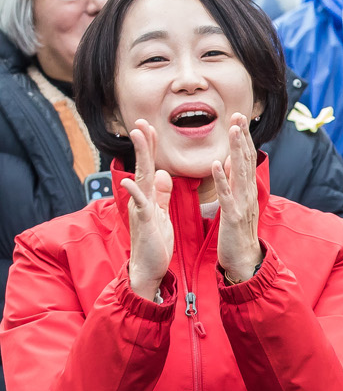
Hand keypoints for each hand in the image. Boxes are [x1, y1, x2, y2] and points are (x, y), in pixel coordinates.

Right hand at [123, 121, 173, 299]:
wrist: (149, 268)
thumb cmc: (156, 241)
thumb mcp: (161, 212)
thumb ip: (161, 194)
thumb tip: (164, 173)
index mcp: (150, 196)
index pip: (152, 166)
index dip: (152, 147)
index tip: (151, 127)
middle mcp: (143, 198)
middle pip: (144, 166)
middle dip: (143, 144)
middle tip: (140, 122)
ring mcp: (141, 208)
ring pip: (141, 178)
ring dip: (141, 157)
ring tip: (139, 137)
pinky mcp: (144, 221)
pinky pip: (139, 204)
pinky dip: (134, 193)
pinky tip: (129, 181)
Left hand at [213, 115, 262, 283]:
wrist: (243, 261)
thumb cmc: (236, 234)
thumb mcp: (235, 205)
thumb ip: (232, 183)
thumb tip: (227, 162)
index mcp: (247, 191)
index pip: (246, 159)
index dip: (243, 139)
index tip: (238, 119)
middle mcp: (248, 193)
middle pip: (246, 160)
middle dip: (242, 137)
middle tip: (238, 116)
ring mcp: (242, 204)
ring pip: (239, 172)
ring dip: (236, 149)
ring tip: (232, 130)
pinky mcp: (233, 216)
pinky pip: (226, 194)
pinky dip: (222, 178)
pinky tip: (216, 163)